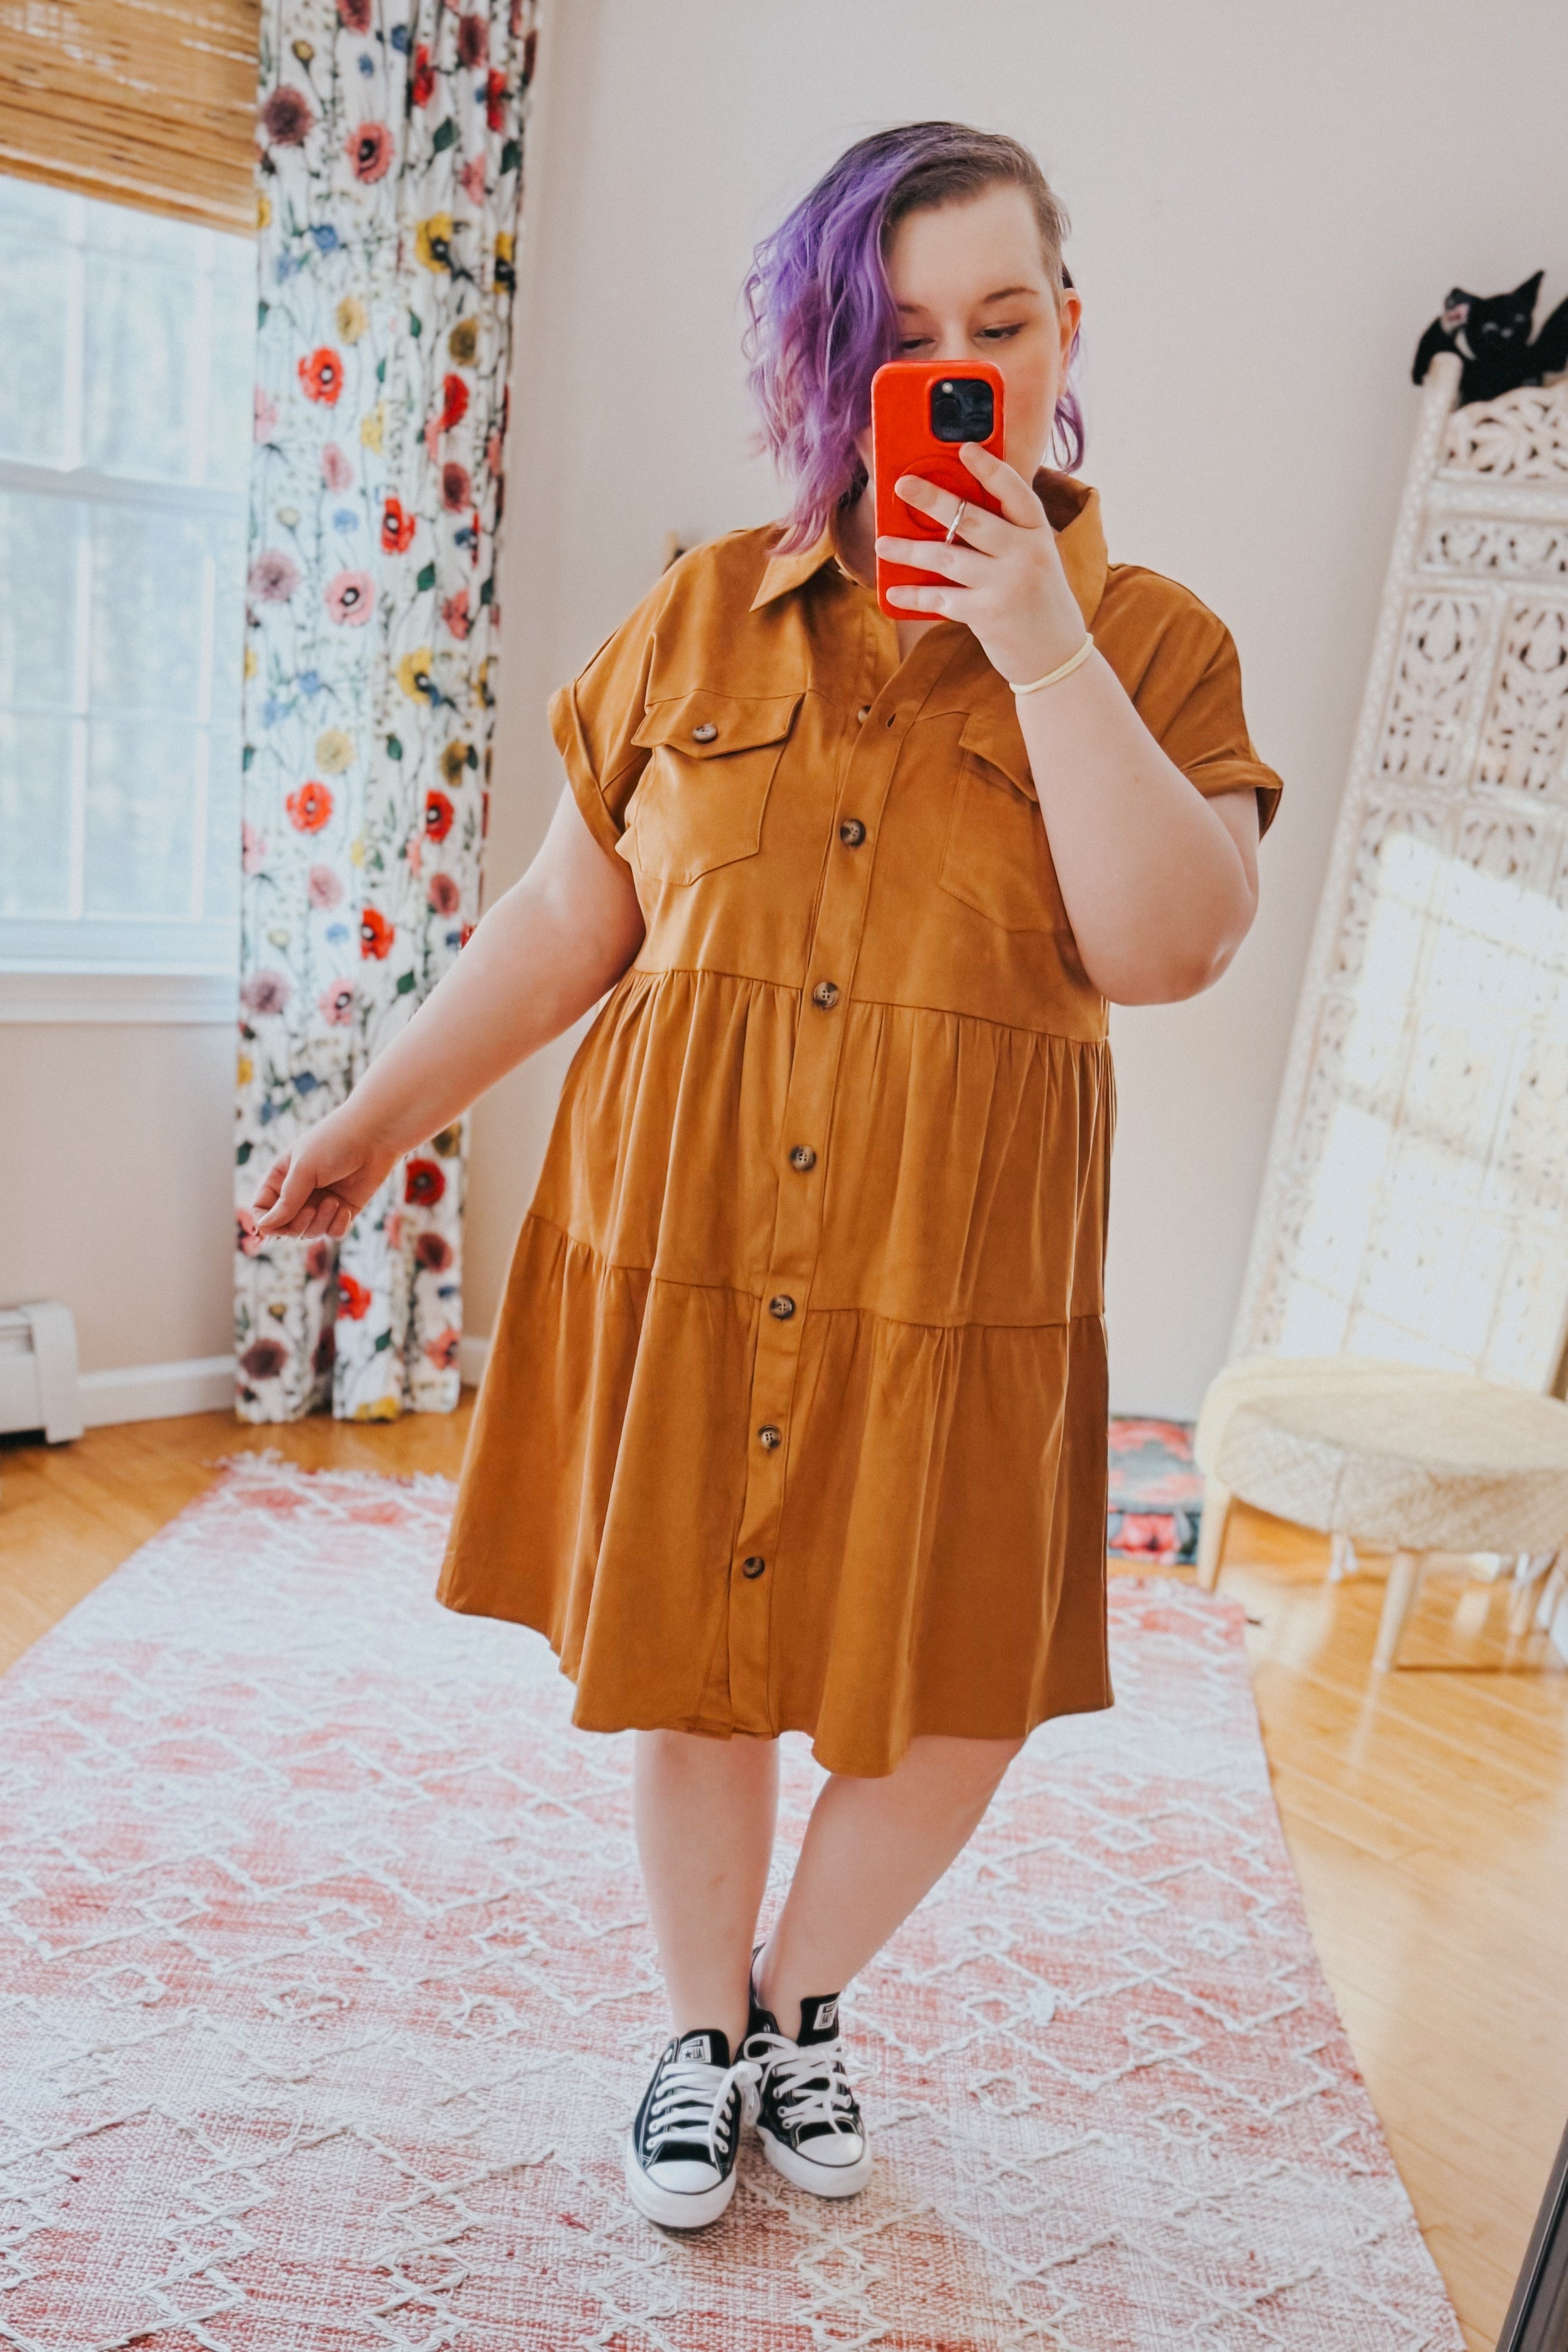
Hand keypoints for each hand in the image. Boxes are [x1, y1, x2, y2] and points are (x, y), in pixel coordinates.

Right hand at [241, 1104, 398, 1242]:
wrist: (376, 1136)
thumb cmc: (335, 1143)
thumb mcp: (304, 1169)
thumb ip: (286, 1200)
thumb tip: (264, 1227)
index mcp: (281, 1177)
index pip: (261, 1209)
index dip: (265, 1222)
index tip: (273, 1226)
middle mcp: (299, 1192)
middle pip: (285, 1226)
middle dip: (296, 1225)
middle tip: (310, 1210)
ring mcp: (321, 1202)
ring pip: (310, 1232)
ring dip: (320, 1223)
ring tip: (334, 1202)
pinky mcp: (344, 1210)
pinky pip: (333, 1232)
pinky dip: (337, 1225)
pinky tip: (346, 1209)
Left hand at [875, 441, 1087, 683]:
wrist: (1056, 656)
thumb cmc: (1037, 600)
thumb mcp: (1034, 559)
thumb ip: (1004, 535)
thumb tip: (949, 513)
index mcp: (1039, 533)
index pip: (1016, 492)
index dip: (990, 468)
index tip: (965, 448)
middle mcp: (1026, 554)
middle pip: (972, 519)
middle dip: (933, 499)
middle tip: (902, 485)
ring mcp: (1007, 584)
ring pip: (949, 558)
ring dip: (910, 549)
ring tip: (882, 542)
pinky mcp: (989, 614)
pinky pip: (943, 598)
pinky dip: (916, 594)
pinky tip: (894, 590)